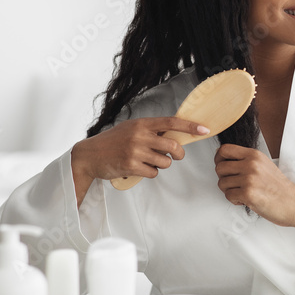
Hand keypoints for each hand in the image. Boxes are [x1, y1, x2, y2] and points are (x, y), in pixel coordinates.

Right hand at [72, 117, 209, 182]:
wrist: (89, 155)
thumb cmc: (113, 141)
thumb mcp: (131, 129)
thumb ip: (151, 130)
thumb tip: (176, 135)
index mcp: (142, 123)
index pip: (172, 122)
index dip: (190, 126)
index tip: (205, 130)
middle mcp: (140, 135)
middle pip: (173, 146)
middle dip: (179, 153)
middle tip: (176, 155)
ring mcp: (135, 151)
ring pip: (165, 162)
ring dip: (162, 164)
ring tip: (149, 161)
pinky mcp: (131, 166)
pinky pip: (153, 172)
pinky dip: (151, 172)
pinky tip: (140, 168)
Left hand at [213, 144, 294, 226]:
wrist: (294, 202)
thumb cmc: (280, 187)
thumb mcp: (264, 165)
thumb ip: (246, 160)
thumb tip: (225, 160)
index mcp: (254, 155)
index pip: (224, 149)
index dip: (218, 158)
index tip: (222, 165)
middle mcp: (251, 164)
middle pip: (219, 167)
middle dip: (223, 178)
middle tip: (233, 183)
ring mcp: (249, 179)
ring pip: (222, 183)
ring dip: (229, 190)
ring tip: (242, 192)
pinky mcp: (248, 194)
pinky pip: (228, 195)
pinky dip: (234, 200)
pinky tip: (245, 199)